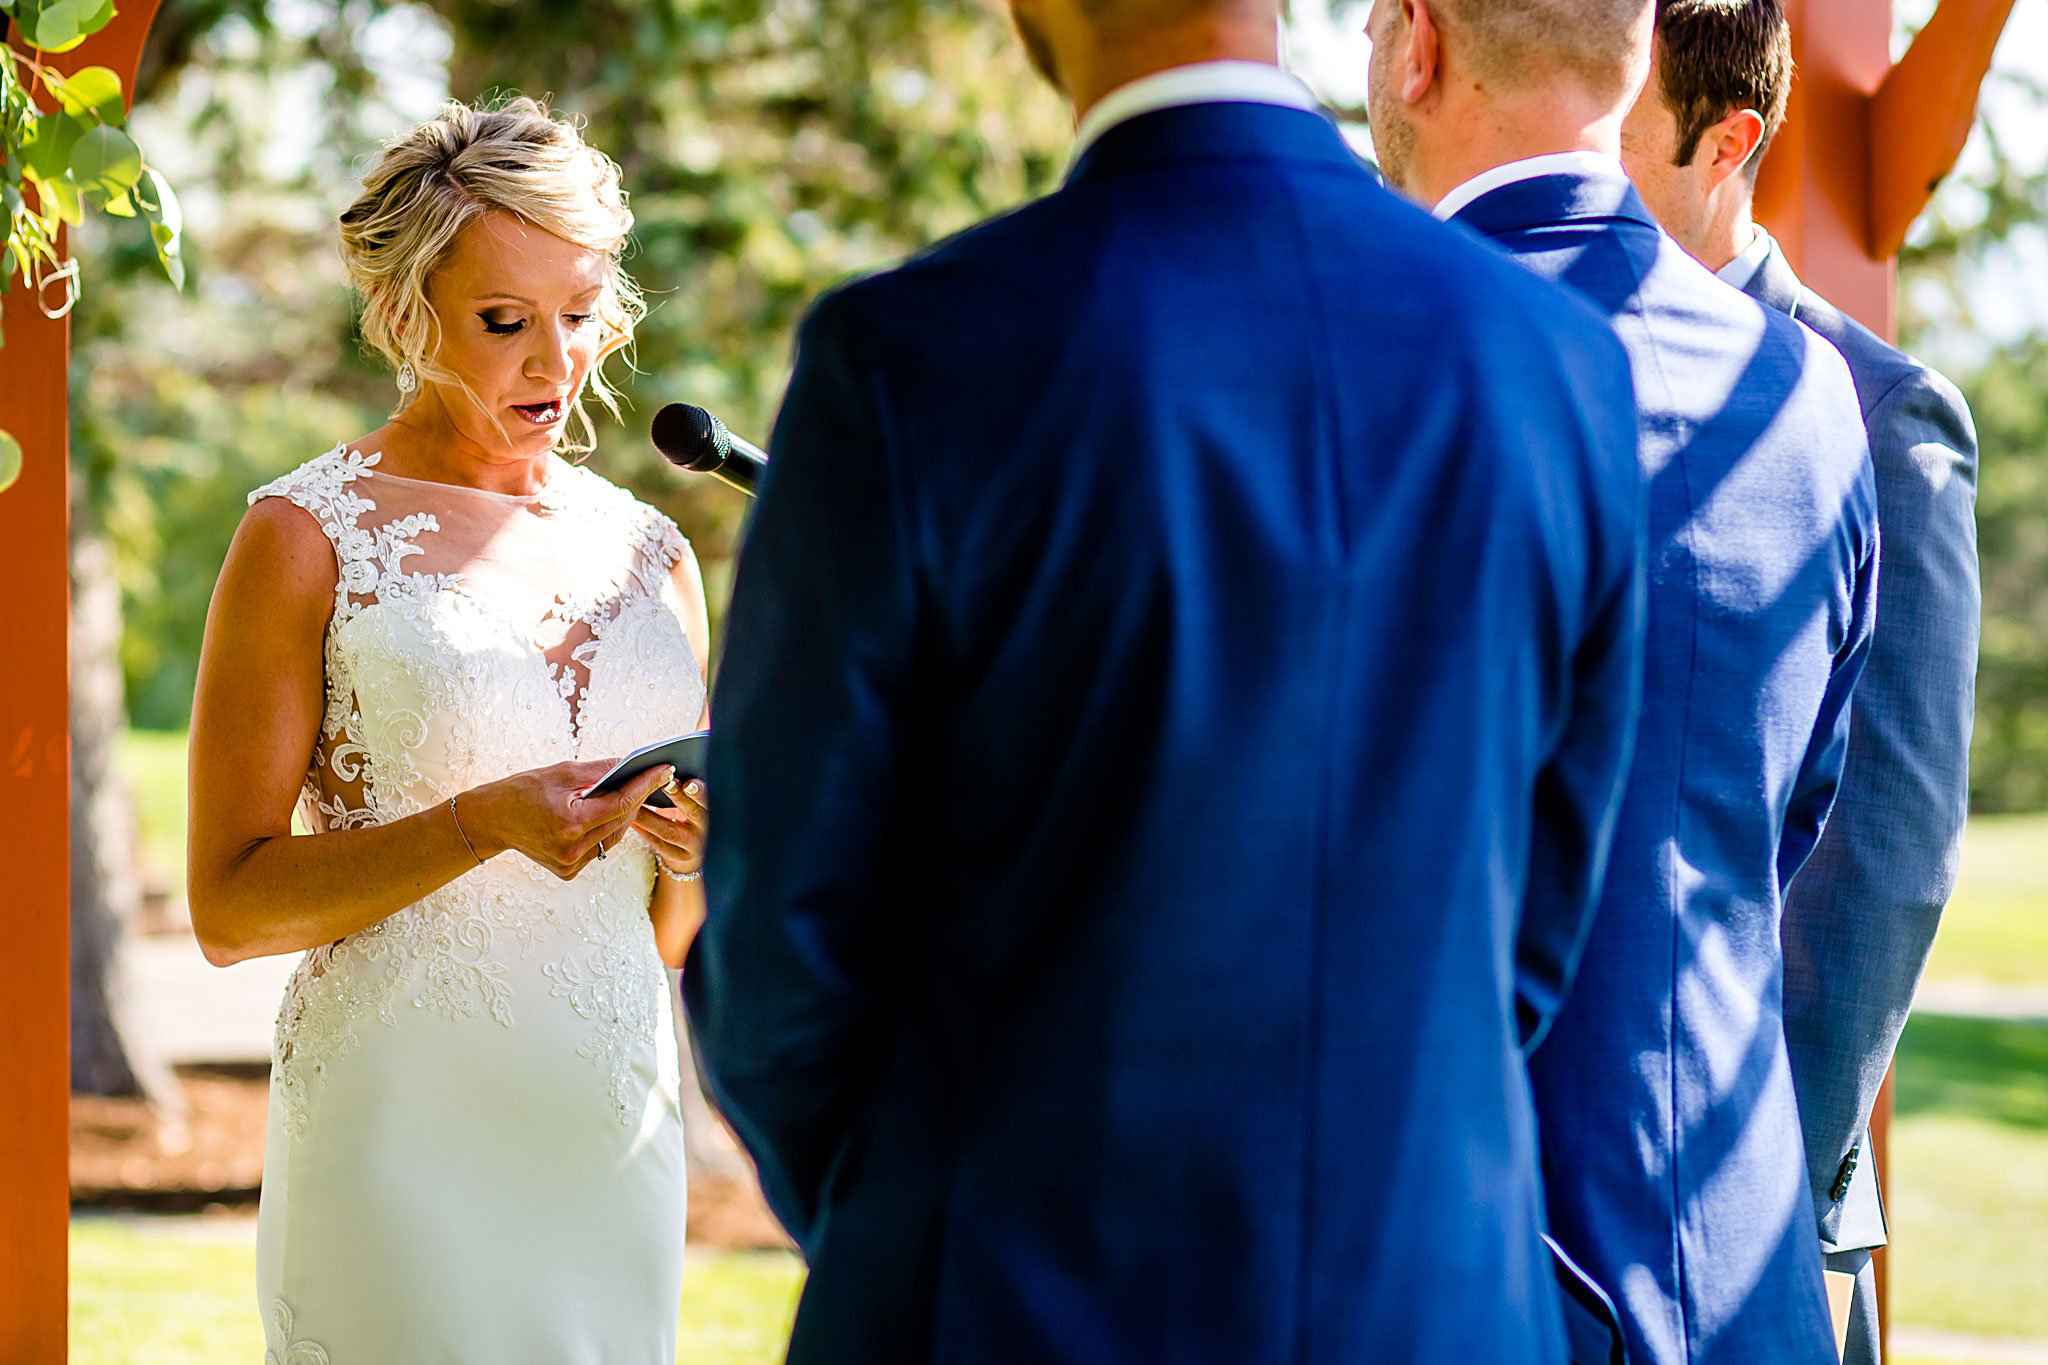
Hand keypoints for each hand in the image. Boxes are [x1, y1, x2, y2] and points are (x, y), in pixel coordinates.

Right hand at [462, 760, 674, 880]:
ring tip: (635, 793)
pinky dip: (606, 830)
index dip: (644, 785)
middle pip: (621, 822)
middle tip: (653, 777)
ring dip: (624, 816)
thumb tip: (630, 763)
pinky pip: (599, 848)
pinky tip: (611, 813)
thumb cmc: (522, 791)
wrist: (490, 819)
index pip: (620, 804)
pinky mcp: (567, 871)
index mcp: (571, 823)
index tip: (663, 769)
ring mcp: (570, 864)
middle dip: (638, 798)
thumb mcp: (562, 772)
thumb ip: (600, 770)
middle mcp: (572, 849)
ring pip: (613, 837)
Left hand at [634, 777, 706, 878]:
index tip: (688, 782)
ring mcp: (693, 845)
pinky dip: (644, 831)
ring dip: (650, 816)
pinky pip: (658, 843)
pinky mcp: (678, 857)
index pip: (708, 799)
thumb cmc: (692, 817)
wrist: (697, 851)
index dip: (699, 791)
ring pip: (669, 830)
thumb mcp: (697, 804)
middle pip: (693, 812)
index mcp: (712, 810)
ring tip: (634, 804)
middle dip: (678, 798)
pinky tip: (632, 821)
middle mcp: (706, 828)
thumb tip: (667, 767)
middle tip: (664, 784)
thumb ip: (688, 790)